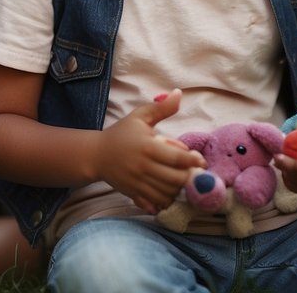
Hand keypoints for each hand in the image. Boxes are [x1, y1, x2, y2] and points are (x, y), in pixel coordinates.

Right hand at [96, 90, 205, 213]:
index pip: (178, 158)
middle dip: (188, 176)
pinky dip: (166, 200)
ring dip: (179, 188)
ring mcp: (138, 182)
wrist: (96, 154)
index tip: (200, 160)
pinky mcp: (134, 193)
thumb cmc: (121, 134)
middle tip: (190, 170)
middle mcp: (143, 166)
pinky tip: (166, 190)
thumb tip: (178, 93)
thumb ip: (160, 107)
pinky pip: (157, 202)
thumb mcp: (139, 117)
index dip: (194, 161)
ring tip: (177, 178)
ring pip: (169, 192)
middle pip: (177, 178)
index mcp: (147, 146)